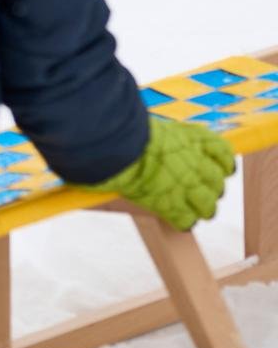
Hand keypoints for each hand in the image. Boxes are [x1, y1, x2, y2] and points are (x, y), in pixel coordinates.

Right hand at [95, 117, 234, 230]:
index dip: (223, 163)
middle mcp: (199, 165)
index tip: (219, 167)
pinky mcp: (172, 206)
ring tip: (192, 208)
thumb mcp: (163, 127)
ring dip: (203, 208)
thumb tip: (170, 144)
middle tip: (199, 189)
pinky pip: (187, 221)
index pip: (224, 154)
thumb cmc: (135, 131)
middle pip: (218, 183)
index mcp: (198, 140)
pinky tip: (175, 217)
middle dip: (211, 188)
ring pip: (208, 206)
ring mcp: (188, 187)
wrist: (122, 145)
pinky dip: (183, 221)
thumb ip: (175, 139)